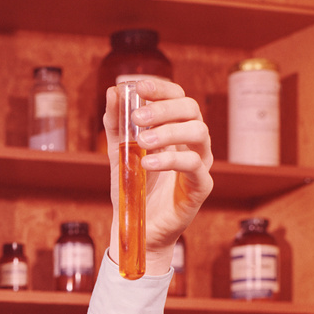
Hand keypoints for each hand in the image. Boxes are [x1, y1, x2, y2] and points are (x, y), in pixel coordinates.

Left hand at [102, 77, 212, 274]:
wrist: (136, 226)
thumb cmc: (132, 189)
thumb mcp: (118, 153)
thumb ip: (116, 125)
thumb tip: (112, 91)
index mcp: (175, 130)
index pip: (178, 98)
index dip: (161, 89)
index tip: (139, 86)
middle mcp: (192, 143)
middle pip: (191, 110)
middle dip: (164, 108)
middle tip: (138, 116)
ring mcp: (200, 163)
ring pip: (198, 133)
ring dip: (168, 132)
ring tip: (142, 142)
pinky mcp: (200, 186)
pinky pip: (194, 166)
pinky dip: (171, 160)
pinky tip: (148, 164)